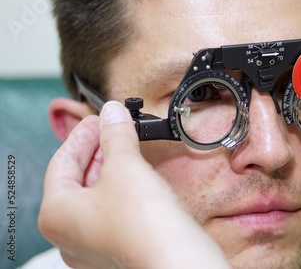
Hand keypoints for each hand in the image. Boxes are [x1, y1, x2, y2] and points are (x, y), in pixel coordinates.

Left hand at [38, 101, 229, 268]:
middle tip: (113, 128)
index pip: (61, 162)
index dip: (82, 134)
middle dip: (97, 150)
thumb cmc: (144, 225)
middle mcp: (69, 234)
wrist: (178, 260)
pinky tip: (136, 175)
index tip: (99, 118)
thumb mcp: (125, 166)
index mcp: (56, 214)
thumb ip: (115, 135)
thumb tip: (113, 113)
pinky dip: (121, 188)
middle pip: (77, 180)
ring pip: (95, 196)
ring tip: (126, 146)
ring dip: (110, 167)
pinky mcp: (119, 247)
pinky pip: (112, 210)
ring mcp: (94, 244)